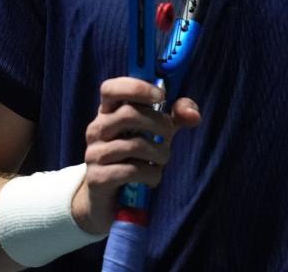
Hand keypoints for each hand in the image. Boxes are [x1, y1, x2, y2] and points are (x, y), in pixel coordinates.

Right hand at [71, 77, 201, 233]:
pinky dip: (151, 175)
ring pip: (135, 145)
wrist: (108, 200)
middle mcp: (97, 129)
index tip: (161, 96)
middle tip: (169, 136)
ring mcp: (94, 153)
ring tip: (162, 160)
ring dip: (160, 153)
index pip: (111, 88)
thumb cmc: (134, 158)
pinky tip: (152, 178)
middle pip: (128, 114)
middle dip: (160, 124)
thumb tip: (193, 115)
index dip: (137, 87)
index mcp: (108, 112)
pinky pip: (132, 171)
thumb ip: (176, 117)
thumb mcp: (156, 133)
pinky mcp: (97, 178)